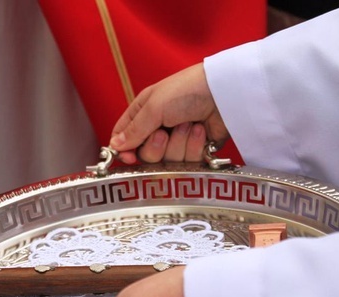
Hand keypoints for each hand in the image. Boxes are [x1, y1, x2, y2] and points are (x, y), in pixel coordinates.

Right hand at [109, 63, 229, 163]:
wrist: (223, 93)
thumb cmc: (186, 91)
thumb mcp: (154, 107)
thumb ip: (134, 130)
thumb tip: (115, 146)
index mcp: (144, 112)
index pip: (124, 138)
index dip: (124, 151)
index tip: (129, 158)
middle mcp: (159, 128)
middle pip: (146, 156)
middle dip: (156, 147)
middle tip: (165, 132)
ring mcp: (179, 141)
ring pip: (169, 161)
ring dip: (179, 143)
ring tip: (190, 124)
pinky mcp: (197, 150)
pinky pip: (189, 162)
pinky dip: (194, 147)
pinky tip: (201, 131)